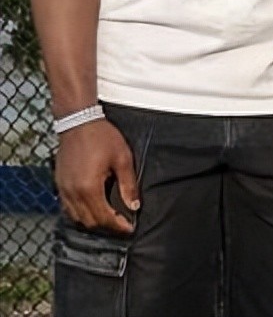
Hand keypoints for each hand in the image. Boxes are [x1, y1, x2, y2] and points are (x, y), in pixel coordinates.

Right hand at [56, 119, 138, 233]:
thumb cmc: (101, 137)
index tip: (129, 228)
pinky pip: (68, 208)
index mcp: (89, 188)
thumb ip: (128, 185)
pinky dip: (80, 213)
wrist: (79, 123)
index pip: (104, 217)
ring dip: (93, 221)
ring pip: (77, 218)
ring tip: (110, 218)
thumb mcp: (123, 159)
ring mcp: (64, 190)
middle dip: (107, 226)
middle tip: (122, 224)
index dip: (119, 226)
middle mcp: (73, 193)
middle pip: (89, 222)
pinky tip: (92, 208)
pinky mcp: (59, 185)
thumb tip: (134, 205)